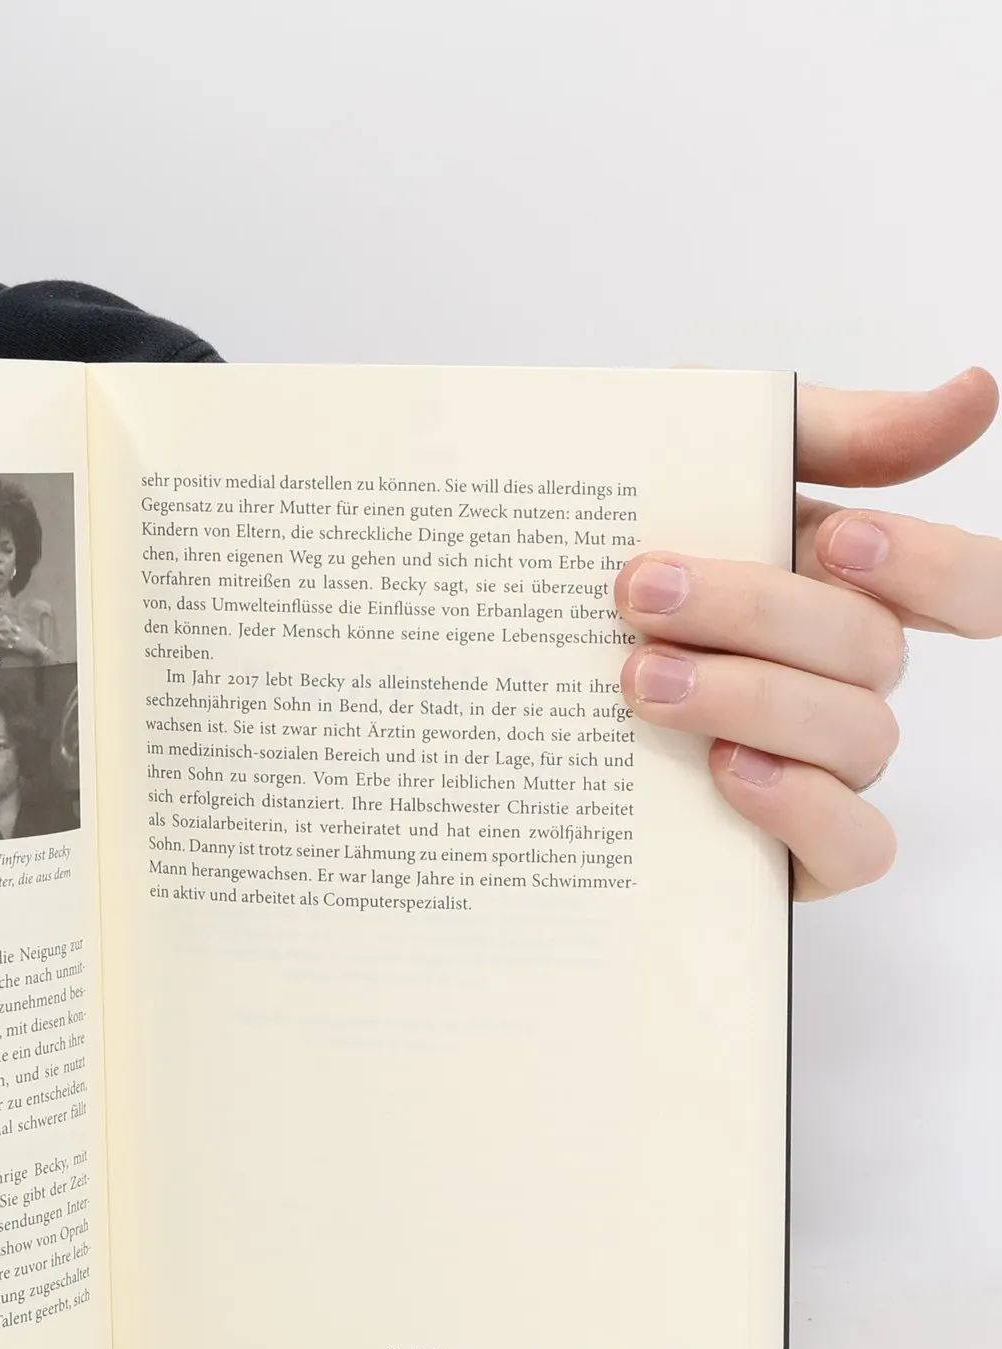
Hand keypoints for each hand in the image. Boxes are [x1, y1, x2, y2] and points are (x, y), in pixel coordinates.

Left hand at [0, 601, 43, 658]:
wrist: (36, 647)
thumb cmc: (28, 639)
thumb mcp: (21, 630)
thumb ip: (12, 625)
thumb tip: (4, 618)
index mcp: (17, 627)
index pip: (6, 621)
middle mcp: (17, 630)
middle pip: (4, 624)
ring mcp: (17, 636)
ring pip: (6, 630)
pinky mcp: (17, 643)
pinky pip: (10, 639)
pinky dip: (4, 637)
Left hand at [616, 368, 1000, 898]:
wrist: (496, 653)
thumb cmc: (617, 558)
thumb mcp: (702, 464)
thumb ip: (833, 433)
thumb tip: (974, 396)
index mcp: (848, 588)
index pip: (967, 584)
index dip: (929, 566)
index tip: (839, 537)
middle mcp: (849, 680)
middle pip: (873, 650)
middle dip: (756, 613)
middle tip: (641, 593)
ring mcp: (826, 766)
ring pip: (857, 738)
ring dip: (752, 698)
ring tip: (640, 679)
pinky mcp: (793, 852)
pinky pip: (855, 847)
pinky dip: (804, 808)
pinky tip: (728, 769)